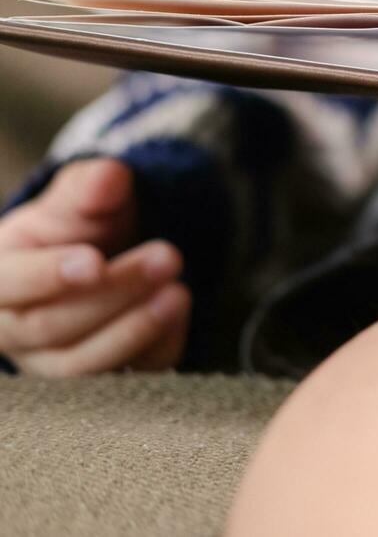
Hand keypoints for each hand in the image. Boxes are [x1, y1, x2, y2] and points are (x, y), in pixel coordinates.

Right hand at [0, 159, 188, 374]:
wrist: (100, 256)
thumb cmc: (75, 228)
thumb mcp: (78, 200)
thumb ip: (88, 189)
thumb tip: (109, 177)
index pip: (6, 284)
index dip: (48, 275)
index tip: (95, 260)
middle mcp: (12, 330)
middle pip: (50, 327)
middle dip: (114, 293)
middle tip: (169, 256)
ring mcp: (50, 362)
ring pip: (82, 366)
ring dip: (136, 329)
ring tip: (179, 292)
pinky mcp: (96, 379)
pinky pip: (123, 378)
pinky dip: (157, 348)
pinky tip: (180, 314)